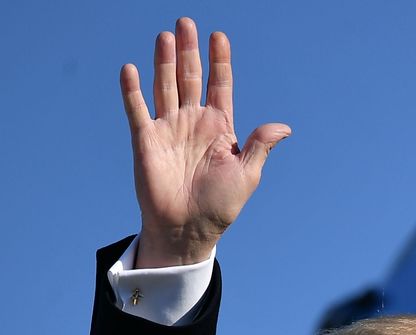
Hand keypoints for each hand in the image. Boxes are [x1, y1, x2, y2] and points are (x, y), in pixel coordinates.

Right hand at [120, 17, 290, 267]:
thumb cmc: (220, 206)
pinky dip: (133, 91)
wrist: (188, 230)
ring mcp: (168, 129)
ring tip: (165, 36)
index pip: (219, 85)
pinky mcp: (146, 141)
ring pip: (165, 86)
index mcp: (219, 127)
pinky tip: (131, 69)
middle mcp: (192, 122)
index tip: (219, 36)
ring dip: (164, 61)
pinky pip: (137, 110)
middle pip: (190, 77)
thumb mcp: (247, 174)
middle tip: (186, 23)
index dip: (219, 61)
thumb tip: (284, 126)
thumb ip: (259, 146)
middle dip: (189, 51)